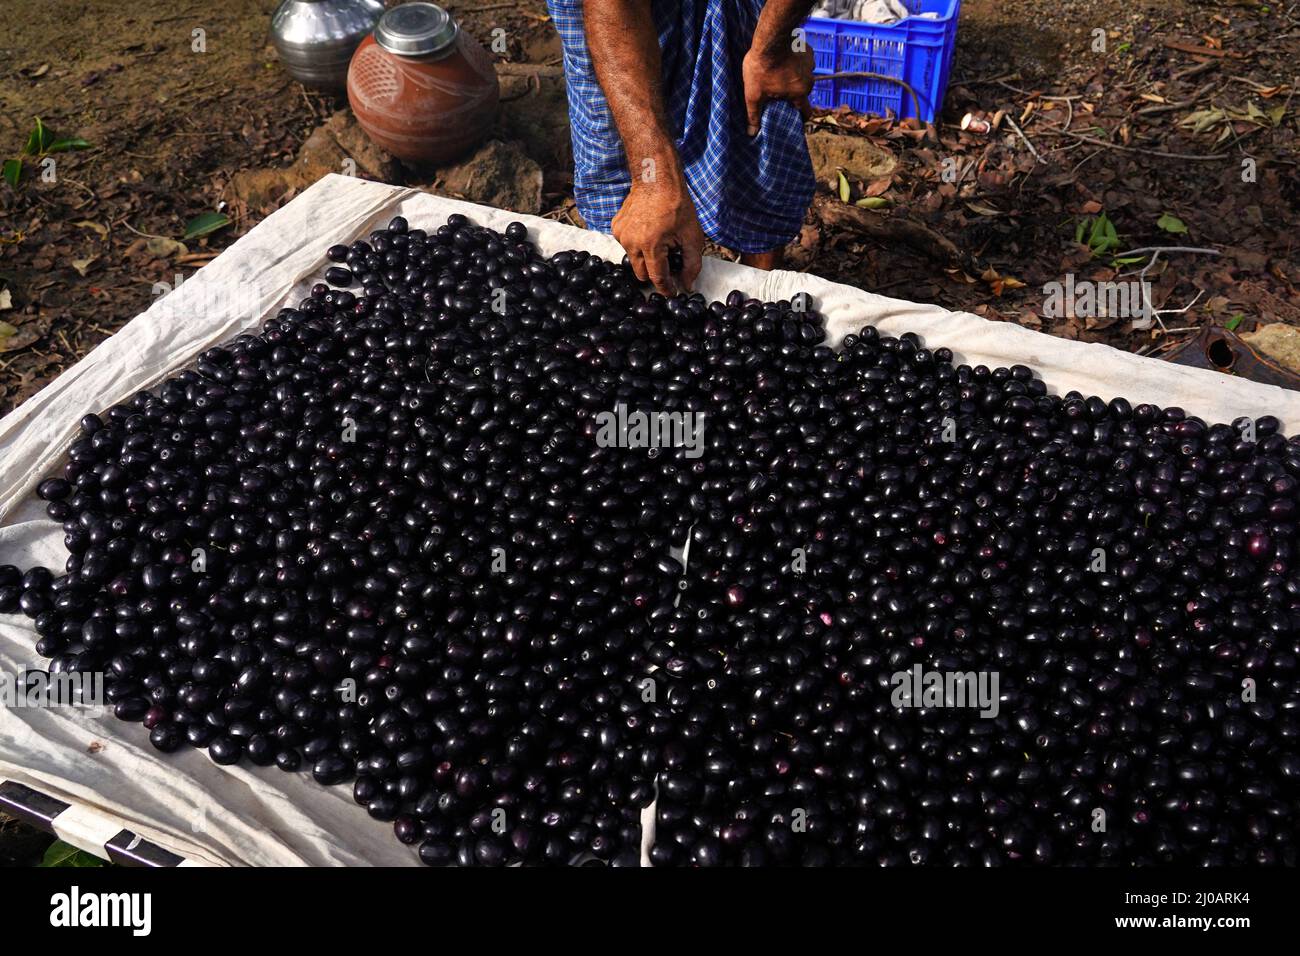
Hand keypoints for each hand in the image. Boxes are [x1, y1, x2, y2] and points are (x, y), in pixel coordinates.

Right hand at [611, 166, 704, 294]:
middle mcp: (632, 242)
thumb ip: (692, 265)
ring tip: (659, 241)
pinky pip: (627, 246)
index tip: (673, 293)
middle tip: (669, 262)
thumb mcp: (692, 237)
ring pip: (633, 260)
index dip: (666, 289)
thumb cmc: (678, 207)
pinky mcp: (615, 228)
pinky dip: (637, 244)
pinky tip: (647, 231)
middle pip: (642, 274)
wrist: (657, 180)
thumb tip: (687, 286)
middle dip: (655, 273)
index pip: (657, 278)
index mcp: (651, 246)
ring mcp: (621, 235)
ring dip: (645, 258)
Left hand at [742, 45, 813, 135]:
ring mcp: (810, 64)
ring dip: (795, 76)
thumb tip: (752, 133)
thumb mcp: (753, 94)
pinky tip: (785, 58)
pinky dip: (796, 61)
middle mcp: (809, 81)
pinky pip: (804, 60)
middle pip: (803, 93)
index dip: (801, 116)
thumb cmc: (761, 67)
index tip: (796, 117)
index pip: (806, 111)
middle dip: (794, 94)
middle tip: (780, 91)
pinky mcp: (808, 51)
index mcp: (799, 94)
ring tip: (781, 72)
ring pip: (804, 76)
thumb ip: (754, 114)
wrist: (770, 38)